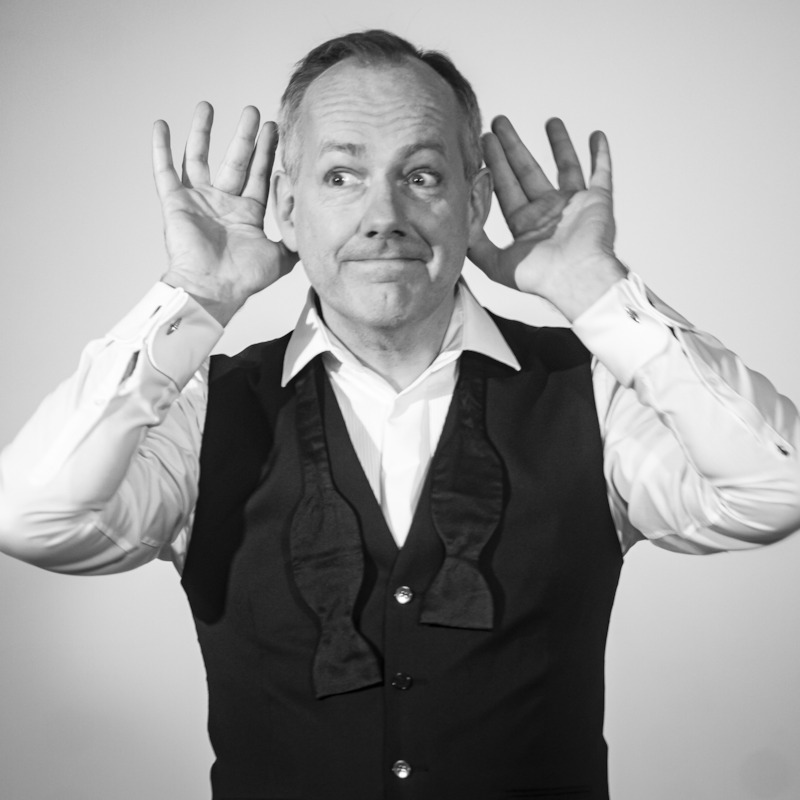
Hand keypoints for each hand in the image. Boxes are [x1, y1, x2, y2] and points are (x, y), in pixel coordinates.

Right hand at [152, 102, 297, 325]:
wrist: (214, 288)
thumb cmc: (243, 278)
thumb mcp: (281, 258)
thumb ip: (295, 241)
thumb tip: (311, 232)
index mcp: (246, 213)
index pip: (258, 174)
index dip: (266, 152)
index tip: (273, 128)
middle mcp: (222, 204)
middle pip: (234, 161)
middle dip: (244, 136)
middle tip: (252, 111)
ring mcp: (198, 201)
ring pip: (198, 158)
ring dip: (202, 132)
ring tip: (207, 106)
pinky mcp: (175, 203)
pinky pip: (164, 171)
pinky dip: (161, 149)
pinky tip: (160, 125)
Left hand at [468, 116, 624, 320]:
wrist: (576, 278)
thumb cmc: (540, 277)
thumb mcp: (496, 263)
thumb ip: (476, 244)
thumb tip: (458, 224)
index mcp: (526, 224)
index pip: (506, 188)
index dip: (494, 164)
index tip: (484, 141)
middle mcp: (548, 213)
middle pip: (528, 171)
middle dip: (513, 146)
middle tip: (499, 122)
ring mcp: (574, 206)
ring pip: (565, 166)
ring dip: (559, 143)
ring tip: (550, 120)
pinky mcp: (598, 201)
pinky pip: (602, 172)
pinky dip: (601, 155)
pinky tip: (596, 135)